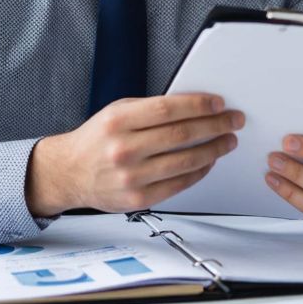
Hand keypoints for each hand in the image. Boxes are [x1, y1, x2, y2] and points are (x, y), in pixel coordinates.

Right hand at [26, 94, 244, 216]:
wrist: (69, 173)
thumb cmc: (96, 140)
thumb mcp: (116, 112)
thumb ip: (150, 110)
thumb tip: (193, 107)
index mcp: (118, 121)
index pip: (168, 109)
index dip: (198, 105)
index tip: (218, 104)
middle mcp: (124, 149)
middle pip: (181, 135)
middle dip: (215, 126)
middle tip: (233, 121)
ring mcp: (131, 177)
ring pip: (185, 161)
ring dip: (214, 149)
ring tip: (227, 141)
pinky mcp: (138, 199)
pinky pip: (179, 184)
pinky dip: (199, 171)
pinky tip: (208, 161)